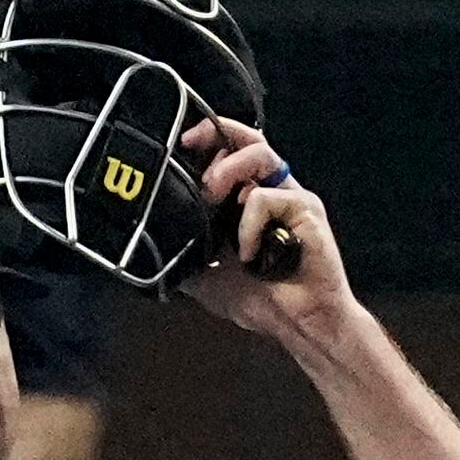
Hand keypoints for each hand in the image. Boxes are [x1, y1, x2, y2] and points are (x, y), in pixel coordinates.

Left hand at [175, 115, 351, 337]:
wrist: (300, 325)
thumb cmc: (266, 303)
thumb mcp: (209, 280)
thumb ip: (188, 257)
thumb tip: (153, 251)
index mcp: (253, 203)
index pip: (233, 153)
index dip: (208, 141)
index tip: (183, 148)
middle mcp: (274, 193)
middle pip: (249, 138)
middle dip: (215, 134)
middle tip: (190, 148)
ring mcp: (291, 199)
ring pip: (259, 153)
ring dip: (228, 169)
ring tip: (212, 196)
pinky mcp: (306, 210)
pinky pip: (264, 198)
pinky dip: (247, 225)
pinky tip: (249, 254)